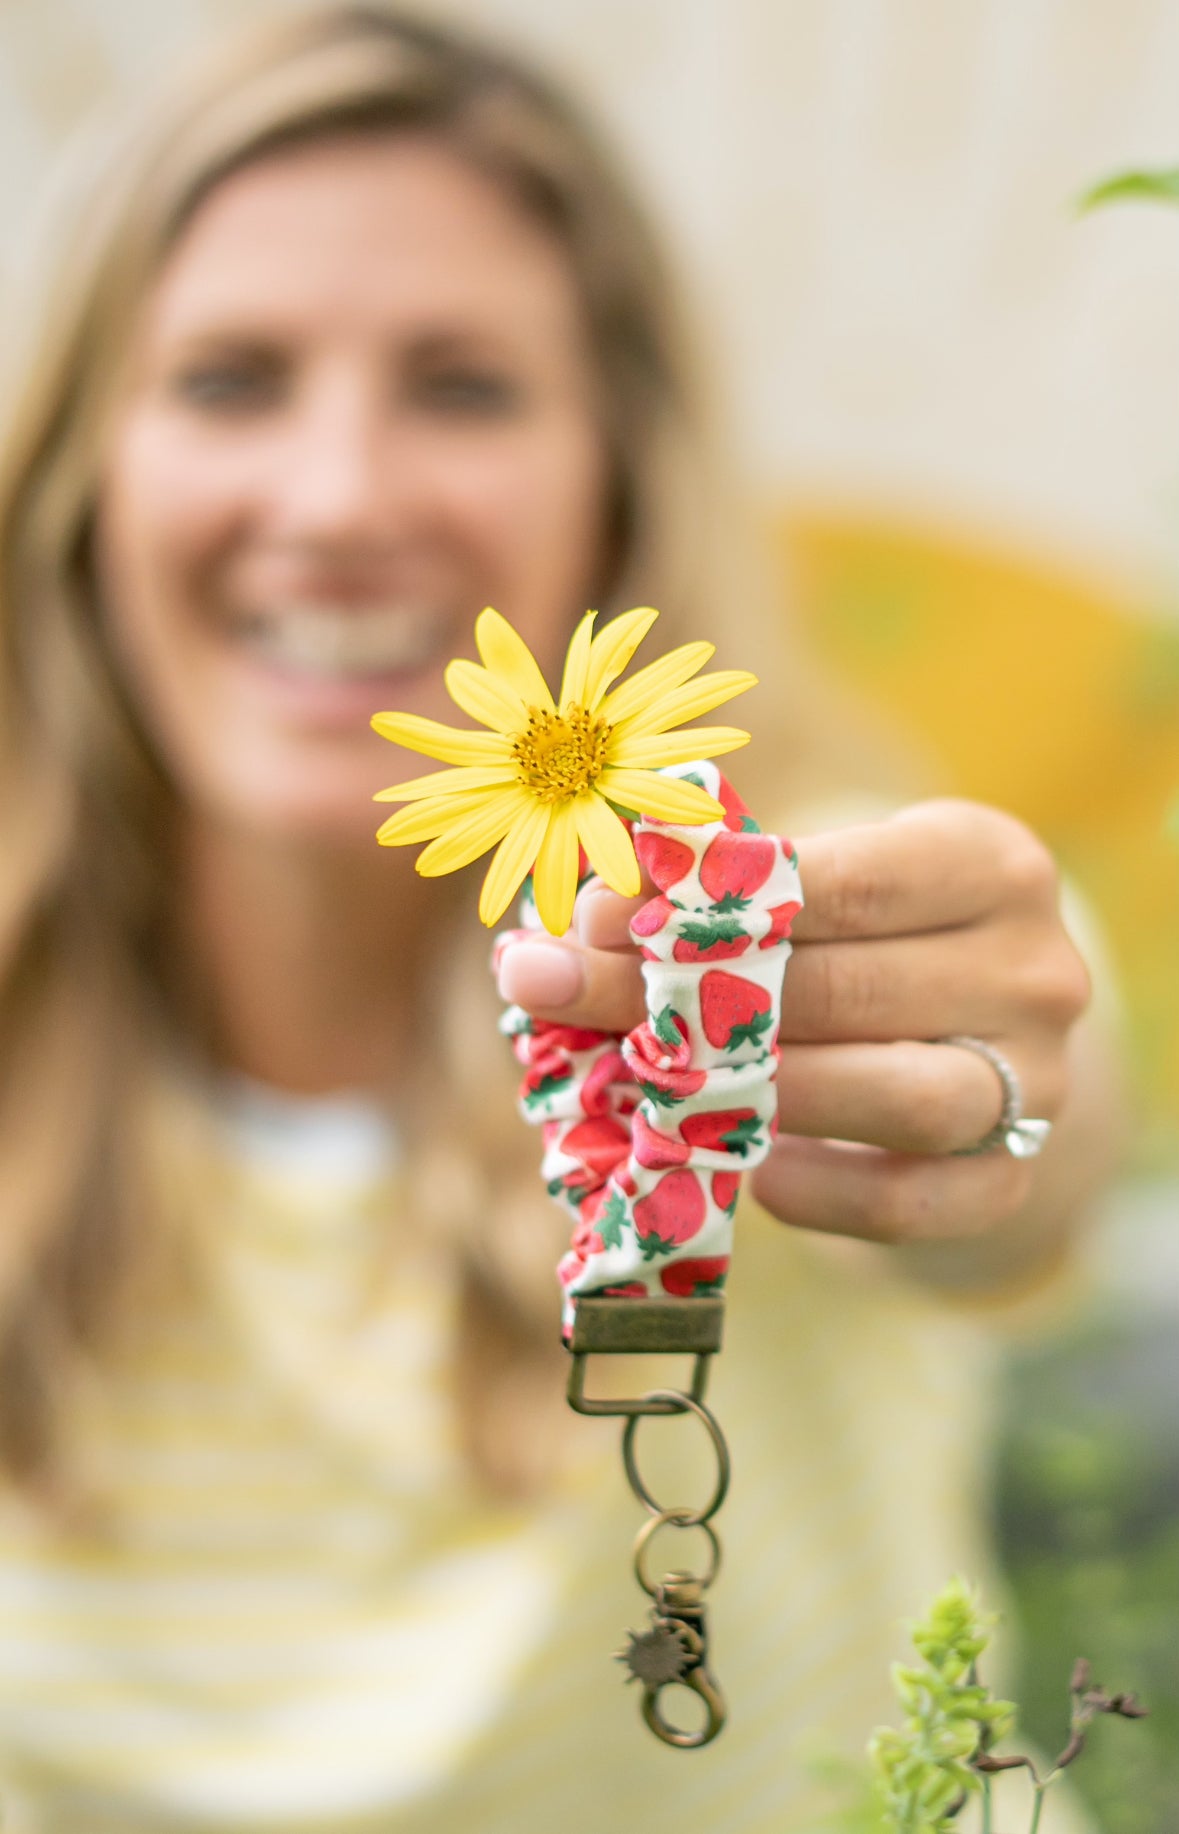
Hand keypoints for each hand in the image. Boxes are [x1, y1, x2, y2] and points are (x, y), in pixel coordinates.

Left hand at [494, 800, 1091, 1248]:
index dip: (712, 901)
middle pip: (851, 990)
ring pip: (901, 1096)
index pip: (852, 882)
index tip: (591, 919)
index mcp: (990, 863)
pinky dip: (825, 1193)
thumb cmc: (862, 939)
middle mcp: (1036, 971)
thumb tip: (567, 937)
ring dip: (756, 1095)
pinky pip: (913, 1201)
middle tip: (557, 996)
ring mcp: (1038, 1083)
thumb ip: (719, 898)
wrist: (973, 1038)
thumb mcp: (819, 889)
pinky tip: (750, 1173)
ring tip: (648, 1088)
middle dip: (684, 1000)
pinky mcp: (1011, 1178)